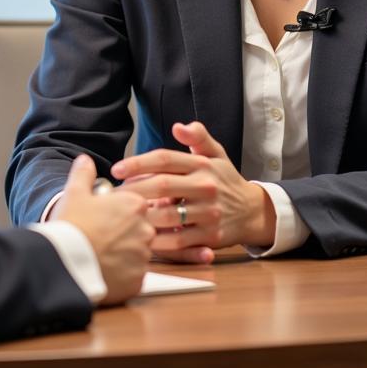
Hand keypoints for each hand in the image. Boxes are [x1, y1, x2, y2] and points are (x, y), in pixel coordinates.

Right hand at [52, 154, 154, 304]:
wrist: (65, 261)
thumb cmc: (71, 224)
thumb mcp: (74, 192)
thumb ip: (84, 173)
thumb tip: (86, 160)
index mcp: (135, 205)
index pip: (136, 205)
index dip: (119, 210)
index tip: (104, 216)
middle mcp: (146, 230)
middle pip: (140, 230)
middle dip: (124, 233)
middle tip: (101, 236)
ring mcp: (143, 258)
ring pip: (137, 254)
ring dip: (124, 254)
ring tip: (100, 254)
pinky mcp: (137, 283)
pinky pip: (133, 276)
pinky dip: (122, 275)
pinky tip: (104, 270)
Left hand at [111, 121, 275, 261]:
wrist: (252, 212)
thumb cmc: (225, 180)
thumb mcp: (216, 153)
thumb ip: (198, 136)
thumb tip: (178, 126)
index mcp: (202, 165)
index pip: (164, 159)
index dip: (138, 163)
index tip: (116, 169)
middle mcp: (206, 187)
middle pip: (162, 186)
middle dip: (134, 189)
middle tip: (113, 194)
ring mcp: (209, 213)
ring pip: (167, 215)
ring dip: (143, 215)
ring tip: (123, 214)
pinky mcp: (210, 237)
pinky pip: (178, 241)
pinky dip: (159, 240)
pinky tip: (142, 237)